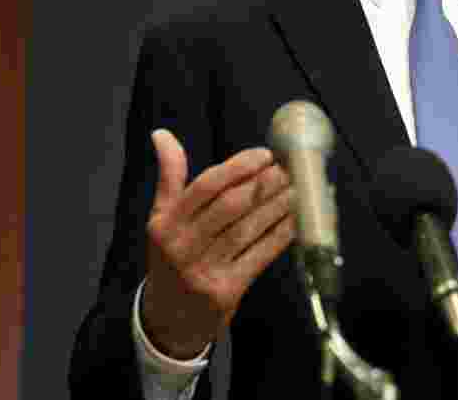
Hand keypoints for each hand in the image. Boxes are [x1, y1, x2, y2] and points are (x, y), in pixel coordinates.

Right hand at [140, 128, 295, 358]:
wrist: (166, 322)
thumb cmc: (170, 258)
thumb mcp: (161, 219)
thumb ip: (169, 177)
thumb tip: (162, 135)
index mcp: (166, 224)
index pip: (206, 187)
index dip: (239, 167)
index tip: (265, 155)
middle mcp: (182, 247)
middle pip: (231, 206)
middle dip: (264, 184)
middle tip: (286, 169)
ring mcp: (204, 271)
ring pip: (249, 229)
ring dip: (277, 205)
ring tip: (296, 187)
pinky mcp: (226, 292)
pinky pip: (260, 255)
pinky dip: (281, 233)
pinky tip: (295, 218)